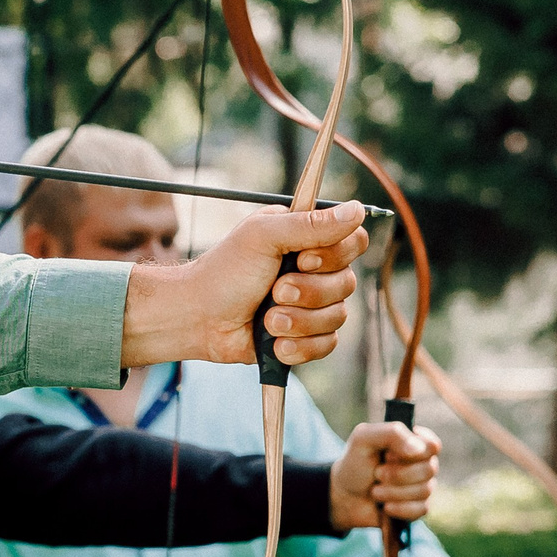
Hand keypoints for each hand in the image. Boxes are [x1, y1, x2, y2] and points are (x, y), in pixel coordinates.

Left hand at [120, 203, 370, 368]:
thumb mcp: (263, 236)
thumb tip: (357, 210)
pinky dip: (300, 346)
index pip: (353, 241)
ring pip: (338, 316)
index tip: (302, 259)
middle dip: (308, 292)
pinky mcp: (305, 335)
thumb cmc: (225, 272)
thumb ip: (309, 223)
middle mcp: (315, 270)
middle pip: (347, 283)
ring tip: (267, 318)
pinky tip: (275, 343)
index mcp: (308, 239)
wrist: (199, 319)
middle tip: (275, 290)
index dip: (335, 254)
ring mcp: (311, 304)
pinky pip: (326, 344)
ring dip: (299, 321)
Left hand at [330, 421, 441, 530]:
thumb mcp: (364, 439)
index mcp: (413, 442)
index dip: (412, 453)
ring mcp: (423, 485)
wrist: (344, 497)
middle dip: (397, 474)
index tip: (389, 455)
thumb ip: (392, 433)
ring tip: (375, 490)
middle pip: (429, 469)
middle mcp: (422, 463)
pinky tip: (385, 507)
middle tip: (376, 473)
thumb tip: (418, 449)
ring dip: (393, 492)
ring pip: (425, 490)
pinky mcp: (419, 507)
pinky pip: (422, 509)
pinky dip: (399, 509)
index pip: (432, 446)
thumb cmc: (355, 464)